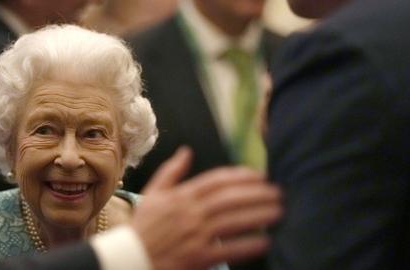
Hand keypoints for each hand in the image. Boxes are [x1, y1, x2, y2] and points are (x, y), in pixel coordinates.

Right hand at [131, 147, 281, 269]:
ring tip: (278, 211)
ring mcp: (195, 235)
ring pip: (233, 221)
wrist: (131, 258)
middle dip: (256, 194)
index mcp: (180, 196)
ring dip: (258, 215)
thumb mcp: (152, 194)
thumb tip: (186, 151)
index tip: (259, 175)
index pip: (216, 180)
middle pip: (229, 199)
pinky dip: (248, 245)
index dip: (240, 176)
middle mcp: (190, 213)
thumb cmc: (143, 227)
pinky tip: (265, 241)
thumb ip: (171, 172)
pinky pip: (229, 250)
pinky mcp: (198, 257)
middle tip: (277, 192)